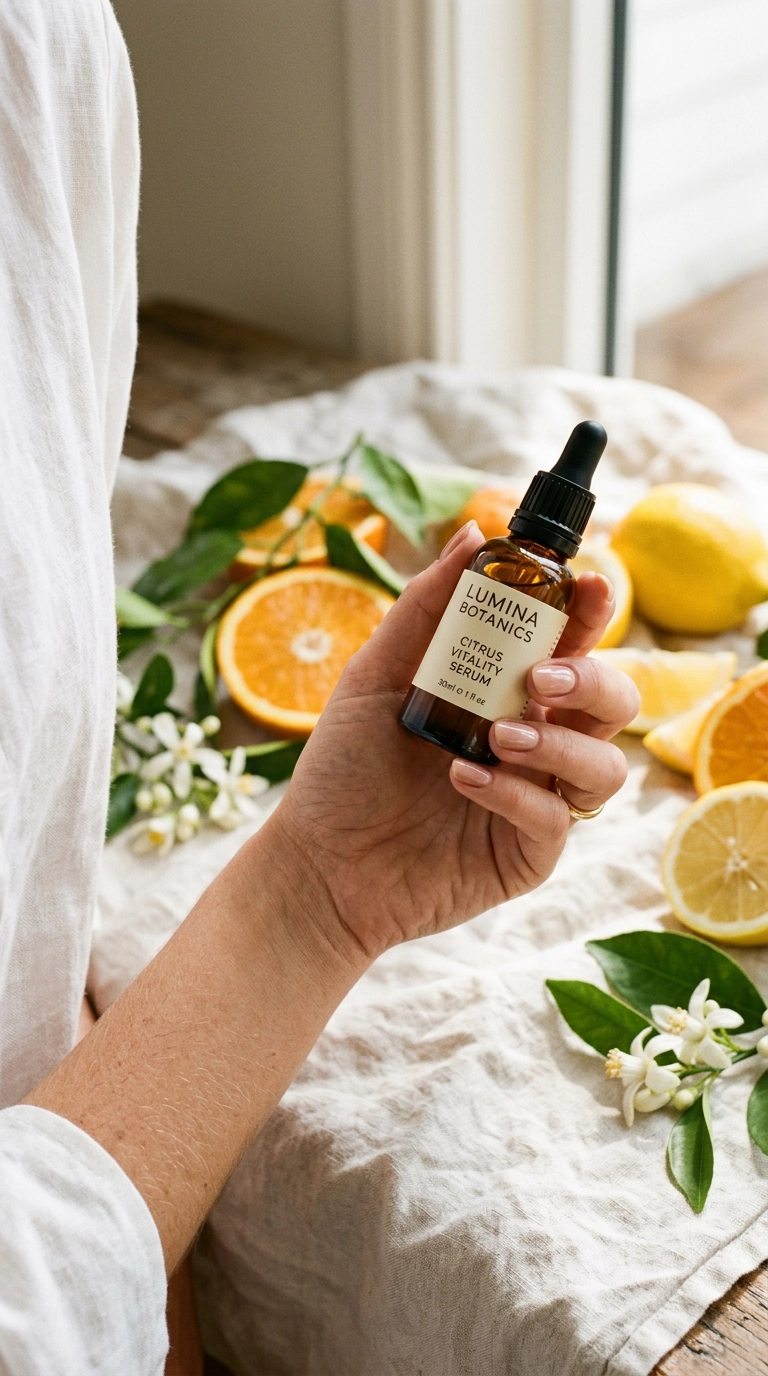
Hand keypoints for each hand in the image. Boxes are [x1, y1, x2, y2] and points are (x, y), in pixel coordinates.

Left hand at [274, 522, 639, 959]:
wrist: (317, 861)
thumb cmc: (345, 767)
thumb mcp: (375, 674)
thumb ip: (426, 608)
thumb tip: (474, 533)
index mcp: (507, 692)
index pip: (571, 644)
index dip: (591, 611)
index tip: (589, 584)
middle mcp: (534, 741)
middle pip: (613, 702)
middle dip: (591, 681)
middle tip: (540, 679)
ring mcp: (537, 799)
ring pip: (603, 767)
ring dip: (560, 745)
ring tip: (497, 736)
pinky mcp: (527, 854)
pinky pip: (557, 820)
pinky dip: (518, 795)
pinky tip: (466, 781)